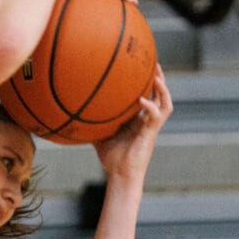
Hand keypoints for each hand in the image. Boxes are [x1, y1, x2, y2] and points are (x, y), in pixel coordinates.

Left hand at [94, 65, 173, 180]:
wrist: (120, 175)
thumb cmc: (111, 158)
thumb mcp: (99, 135)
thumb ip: (92, 123)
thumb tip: (73, 113)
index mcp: (138, 119)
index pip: (147, 96)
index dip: (146, 82)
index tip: (140, 66)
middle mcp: (147, 120)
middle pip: (160, 95)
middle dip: (159, 79)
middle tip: (154, 62)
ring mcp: (151, 127)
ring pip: (165, 103)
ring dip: (163, 89)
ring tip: (156, 75)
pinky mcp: (151, 134)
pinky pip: (156, 116)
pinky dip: (150, 107)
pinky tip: (141, 100)